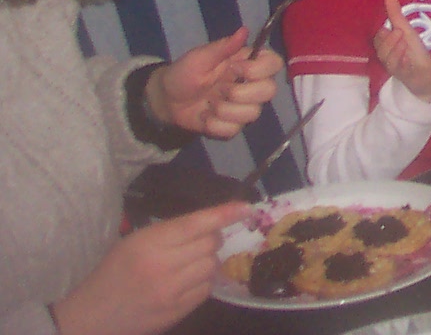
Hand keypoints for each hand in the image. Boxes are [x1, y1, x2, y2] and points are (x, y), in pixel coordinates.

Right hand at [51, 200, 246, 334]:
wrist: (90, 317)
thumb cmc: (112, 272)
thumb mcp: (134, 242)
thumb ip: (171, 232)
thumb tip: (212, 224)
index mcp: (149, 242)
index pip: (197, 223)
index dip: (225, 214)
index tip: (246, 207)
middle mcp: (163, 266)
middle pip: (210, 244)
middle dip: (210, 240)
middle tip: (195, 244)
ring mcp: (170, 292)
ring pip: (212, 267)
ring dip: (207, 263)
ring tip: (187, 266)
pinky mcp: (175, 313)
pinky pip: (205, 290)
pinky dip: (202, 283)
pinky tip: (185, 283)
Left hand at [150, 30, 282, 139]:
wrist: (166, 100)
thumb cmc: (185, 73)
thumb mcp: (200, 57)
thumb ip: (223, 47)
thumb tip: (244, 30)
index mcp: (248, 64)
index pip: (275, 64)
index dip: (259, 69)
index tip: (235, 68)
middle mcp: (252, 85)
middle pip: (270, 91)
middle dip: (240, 93)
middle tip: (219, 89)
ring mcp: (244, 107)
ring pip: (252, 113)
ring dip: (224, 110)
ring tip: (209, 104)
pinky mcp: (233, 126)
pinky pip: (234, 130)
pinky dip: (214, 125)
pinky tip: (205, 117)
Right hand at [374, 0, 430, 100]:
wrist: (425, 73)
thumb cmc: (414, 51)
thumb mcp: (406, 30)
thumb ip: (395, 14)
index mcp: (387, 46)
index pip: (378, 39)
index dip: (382, 33)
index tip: (388, 24)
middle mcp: (388, 57)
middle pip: (381, 49)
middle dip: (388, 40)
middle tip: (399, 31)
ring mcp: (395, 67)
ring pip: (388, 60)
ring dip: (395, 49)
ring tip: (404, 40)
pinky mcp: (404, 75)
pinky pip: (400, 70)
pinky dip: (402, 62)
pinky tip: (407, 57)